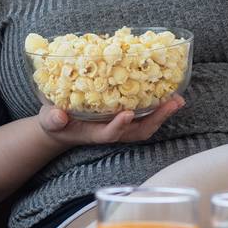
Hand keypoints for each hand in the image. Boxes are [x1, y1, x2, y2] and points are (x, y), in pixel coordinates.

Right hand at [36, 94, 184, 149]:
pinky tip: (168, 94)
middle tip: (172, 103)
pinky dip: (158, 108)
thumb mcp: (50, 120)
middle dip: (156, 119)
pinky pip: (145, 116)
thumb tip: (58, 116)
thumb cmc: (56, 123)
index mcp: (95, 133)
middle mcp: (112, 132)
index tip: (128, 113)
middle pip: (138, 131)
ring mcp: (121, 127)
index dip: (119, 125)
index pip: (110, 133)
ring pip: (146, 125)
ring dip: (163, 114)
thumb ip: (53, 119)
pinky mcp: (125, 119)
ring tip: (177, 99)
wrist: (61, 126)